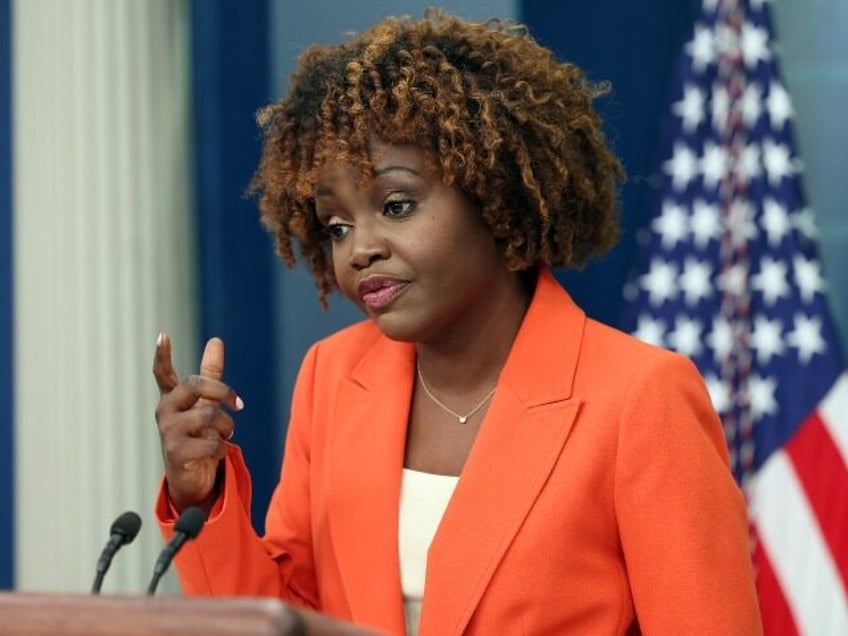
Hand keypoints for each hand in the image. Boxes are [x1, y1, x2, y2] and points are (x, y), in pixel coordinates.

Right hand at [153, 333, 243, 512]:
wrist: (191, 477)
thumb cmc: (197, 435)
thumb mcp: (205, 403)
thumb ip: (210, 374)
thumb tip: (216, 341)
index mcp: (173, 398)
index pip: (162, 373)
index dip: (162, 355)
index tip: (163, 336)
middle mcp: (166, 411)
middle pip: (196, 385)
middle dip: (223, 391)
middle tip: (239, 404)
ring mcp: (168, 432)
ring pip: (208, 415)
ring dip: (225, 426)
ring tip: (224, 436)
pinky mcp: (176, 453)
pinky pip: (211, 443)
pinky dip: (222, 448)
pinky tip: (217, 453)